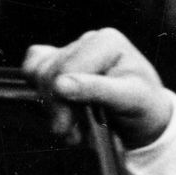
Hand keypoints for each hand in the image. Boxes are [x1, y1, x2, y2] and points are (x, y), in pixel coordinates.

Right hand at [22, 28, 172, 147]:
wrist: (144, 117)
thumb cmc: (143, 107)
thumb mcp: (130, 100)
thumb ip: (97, 90)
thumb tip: (60, 85)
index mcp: (107, 42)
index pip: (66, 67)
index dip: (61, 100)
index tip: (66, 129)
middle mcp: (88, 40)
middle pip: (49, 71)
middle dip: (56, 107)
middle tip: (70, 134)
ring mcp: (71, 49)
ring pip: (37, 73)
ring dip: (50, 106)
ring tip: (71, 126)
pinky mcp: (58, 60)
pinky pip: (32, 68)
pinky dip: (39, 91)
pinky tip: (59, 106)